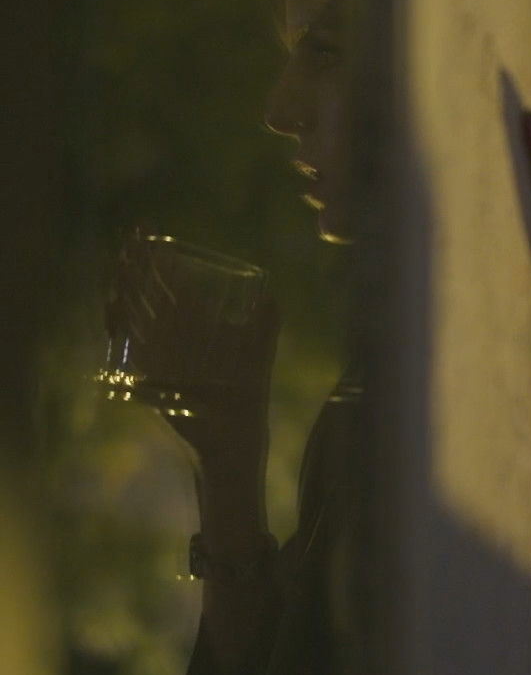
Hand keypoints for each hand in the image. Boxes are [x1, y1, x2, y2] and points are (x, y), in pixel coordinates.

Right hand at [104, 234, 277, 467]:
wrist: (235, 442)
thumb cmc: (244, 401)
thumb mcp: (256, 359)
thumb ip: (263, 329)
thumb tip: (271, 296)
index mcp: (188, 333)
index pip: (167, 288)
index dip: (156, 260)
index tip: (150, 232)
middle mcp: (167, 343)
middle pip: (146, 295)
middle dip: (137, 265)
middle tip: (133, 236)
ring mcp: (155, 359)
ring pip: (131, 315)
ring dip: (125, 287)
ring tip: (123, 260)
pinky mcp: (148, 379)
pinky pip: (127, 350)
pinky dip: (118, 327)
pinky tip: (115, 306)